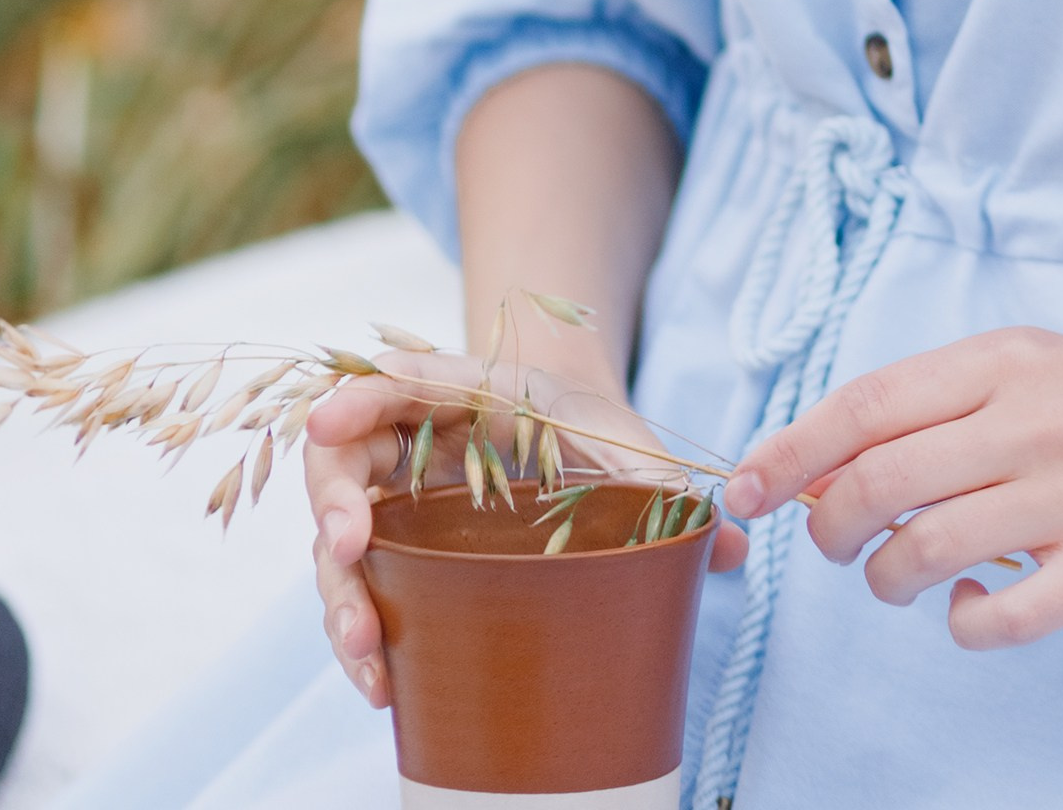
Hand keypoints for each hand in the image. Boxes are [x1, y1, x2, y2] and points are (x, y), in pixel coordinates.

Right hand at [306, 356, 746, 705]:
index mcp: (467, 390)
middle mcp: (415, 438)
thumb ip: (671, 486)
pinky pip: (362, 587)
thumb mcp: (630, 445)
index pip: (400, 379)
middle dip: (334, 504)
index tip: (328, 423)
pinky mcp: (399, 549)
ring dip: (340, 592)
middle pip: (345, 460)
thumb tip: (733, 546)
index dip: (358, 397)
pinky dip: (361, 629)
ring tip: (366, 650)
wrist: (577, 438)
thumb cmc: (594, 430)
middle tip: (350, 548)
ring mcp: (398, 496)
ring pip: (341, 536)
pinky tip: (382, 683)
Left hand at [725, 327, 1062, 651]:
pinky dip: (968, 625)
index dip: (790, 453)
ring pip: (926, 550)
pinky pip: (1005, 616)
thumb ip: (946, 409)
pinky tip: (976, 608)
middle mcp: (1032, 418)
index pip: (866, 405)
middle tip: (833, 548)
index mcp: (1004, 360)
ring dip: (887, 579)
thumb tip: (836, 463)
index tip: (742, 490)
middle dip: (827, 528)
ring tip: (898, 579)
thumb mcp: (1037, 373)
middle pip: (878, 481)